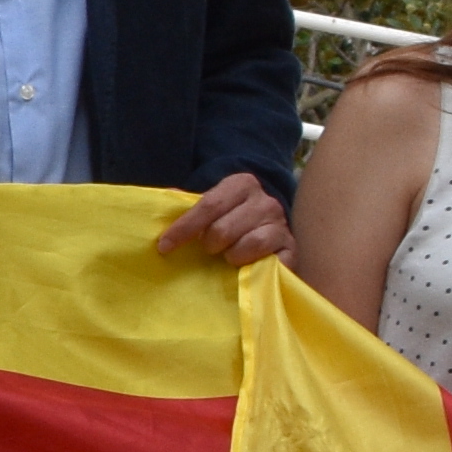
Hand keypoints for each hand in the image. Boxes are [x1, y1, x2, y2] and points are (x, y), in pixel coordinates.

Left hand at [151, 172, 292, 266]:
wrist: (267, 233)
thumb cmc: (230, 221)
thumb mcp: (210, 208)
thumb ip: (186, 204)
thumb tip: (160, 201)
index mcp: (241, 184)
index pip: (208, 205)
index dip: (183, 228)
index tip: (164, 246)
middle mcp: (265, 200)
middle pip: (223, 229)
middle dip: (208, 244)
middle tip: (208, 250)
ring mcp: (281, 223)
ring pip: (247, 245)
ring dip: (231, 256)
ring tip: (228, 256)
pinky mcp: (291, 248)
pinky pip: (268, 261)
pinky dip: (251, 266)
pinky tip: (245, 267)